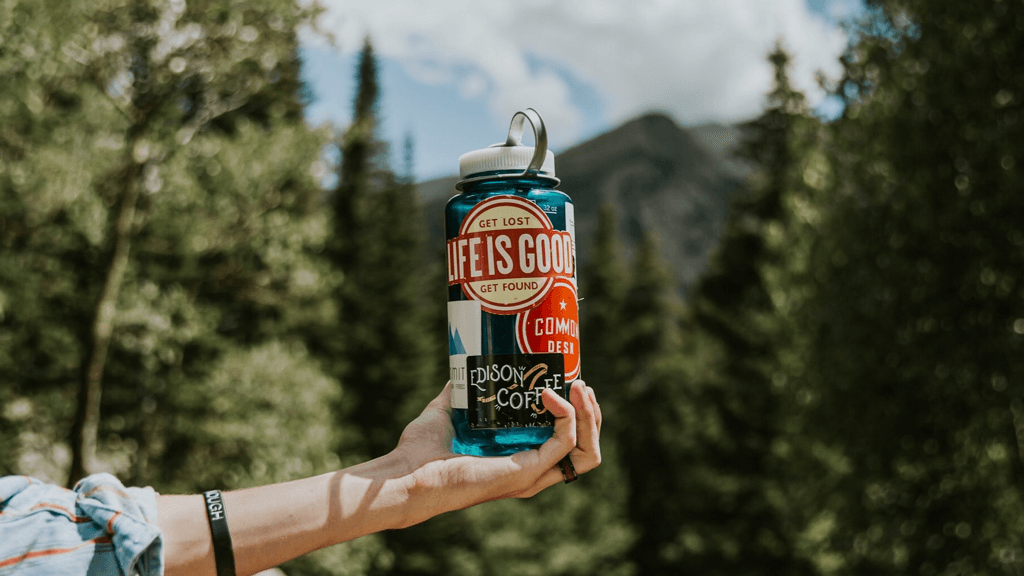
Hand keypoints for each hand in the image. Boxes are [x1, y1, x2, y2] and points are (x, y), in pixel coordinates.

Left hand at [393, 380, 601, 526]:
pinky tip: (549, 394)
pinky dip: (566, 415)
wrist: (407, 473)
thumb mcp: (447, 411)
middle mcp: (531, 471)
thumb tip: (467, 365)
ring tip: (579, 387)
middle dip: (592, 415)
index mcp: (519, 460)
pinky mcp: (526, 471)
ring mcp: (531, 474)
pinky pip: (565, 443)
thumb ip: (461, 391)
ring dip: (590, 416)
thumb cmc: (420, 451)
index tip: (569, 381)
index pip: (567, 443)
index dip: (576, 414)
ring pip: (586, 451)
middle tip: (580, 384)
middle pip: (586, 449)